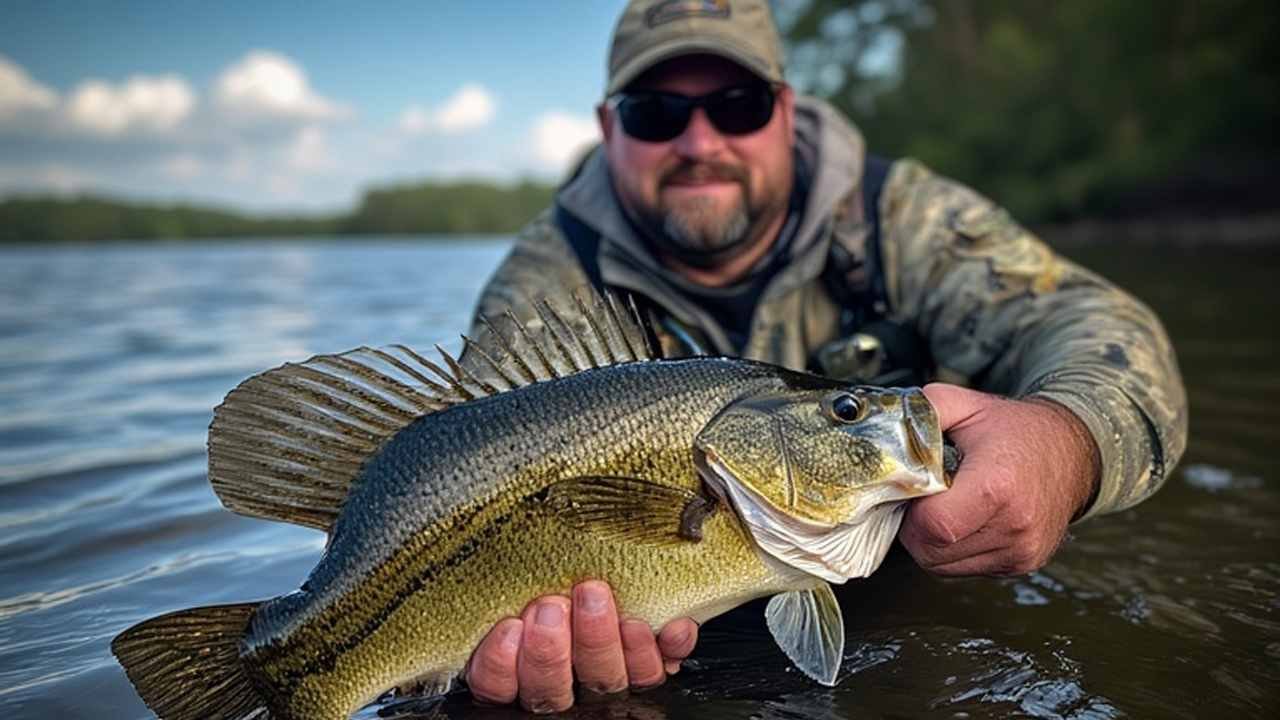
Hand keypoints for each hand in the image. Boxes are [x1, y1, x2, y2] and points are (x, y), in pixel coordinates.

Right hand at [465, 580, 697, 712]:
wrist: (607, 574)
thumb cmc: (549, 578)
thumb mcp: (517, 584)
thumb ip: (509, 589)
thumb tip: (492, 570)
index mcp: (519, 669)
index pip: (498, 688)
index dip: (500, 665)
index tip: (509, 626)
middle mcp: (562, 683)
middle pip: (551, 690)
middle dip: (549, 651)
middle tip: (551, 605)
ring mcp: (606, 679)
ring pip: (604, 681)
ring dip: (600, 640)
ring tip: (595, 596)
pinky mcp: (647, 669)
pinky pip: (658, 669)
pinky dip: (667, 646)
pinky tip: (669, 625)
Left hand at [899, 383, 1100, 575]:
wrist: (1074, 452)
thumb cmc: (1018, 430)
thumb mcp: (967, 405)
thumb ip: (924, 411)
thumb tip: (887, 426)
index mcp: (997, 486)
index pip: (932, 526)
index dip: (911, 512)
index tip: (915, 491)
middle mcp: (1014, 526)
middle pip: (932, 552)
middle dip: (915, 528)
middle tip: (925, 498)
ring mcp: (1021, 551)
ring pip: (944, 566)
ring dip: (933, 541)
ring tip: (947, 506)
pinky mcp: (1022, 564)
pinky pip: (965, 568)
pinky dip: (953, 549)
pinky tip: (965, 520)